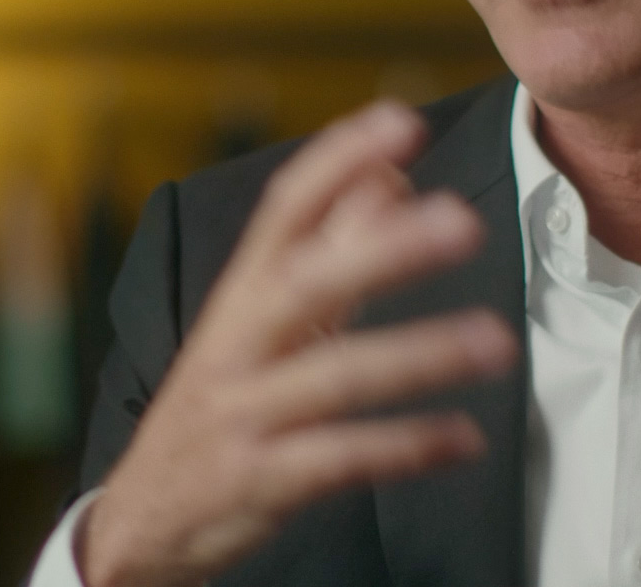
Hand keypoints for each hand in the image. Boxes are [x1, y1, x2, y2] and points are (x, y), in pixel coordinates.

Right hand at [79, 102, 520, 586]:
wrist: (144, 518)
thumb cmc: (222, 402)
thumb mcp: (263, 322)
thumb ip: (330, 249)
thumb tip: (390, 178)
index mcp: (241, 295)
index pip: (285, 210)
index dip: (339, 162)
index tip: (401, 122)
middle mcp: (236, 344)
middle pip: (306, 282)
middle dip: (384, 249)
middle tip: (462, 222)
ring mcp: (244, 413)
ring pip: (334, 376)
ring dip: (420, 353)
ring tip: (496, 342)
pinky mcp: (261, 481)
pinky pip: (341, 459)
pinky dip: (406, 446)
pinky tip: (464, 437)